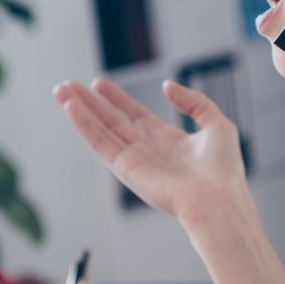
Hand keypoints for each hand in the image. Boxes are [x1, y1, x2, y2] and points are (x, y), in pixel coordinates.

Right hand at [52, 78, 246, 224]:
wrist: (217, 199)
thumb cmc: (223, 170)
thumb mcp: (216, 122)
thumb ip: (193, 101)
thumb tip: (167, 86)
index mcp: (168, 141)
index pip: (135, 115)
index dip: (116, 98)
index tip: (98, 84)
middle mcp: (147, 151)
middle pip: (111, 121)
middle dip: (89, 102)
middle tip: (68, 86)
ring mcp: (134, 160)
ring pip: (100, 129)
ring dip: (79, 110)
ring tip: (61, 91)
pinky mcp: (125, 169)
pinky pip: (100, 143)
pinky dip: (84, 125)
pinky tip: (71, 108)